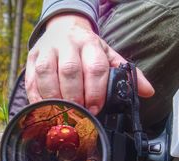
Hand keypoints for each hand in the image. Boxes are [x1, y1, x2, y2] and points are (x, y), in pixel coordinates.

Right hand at [25, 14, 154, 114]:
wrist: (63, 28)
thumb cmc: (86, 48)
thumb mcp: (108, 55)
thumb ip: (127, 74)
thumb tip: (147, 91)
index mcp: (90, 43)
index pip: (95, 66)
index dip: (96, 90)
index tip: (96, 108)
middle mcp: (67, 44)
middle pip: (70, 70)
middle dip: (75, 96)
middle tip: (79, 114)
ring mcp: (46, 50)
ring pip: (46, 73)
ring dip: (54, 97)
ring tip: (61, 113)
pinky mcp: (31, 59)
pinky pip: (31, 80)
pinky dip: (36, 98)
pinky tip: (44, 109)